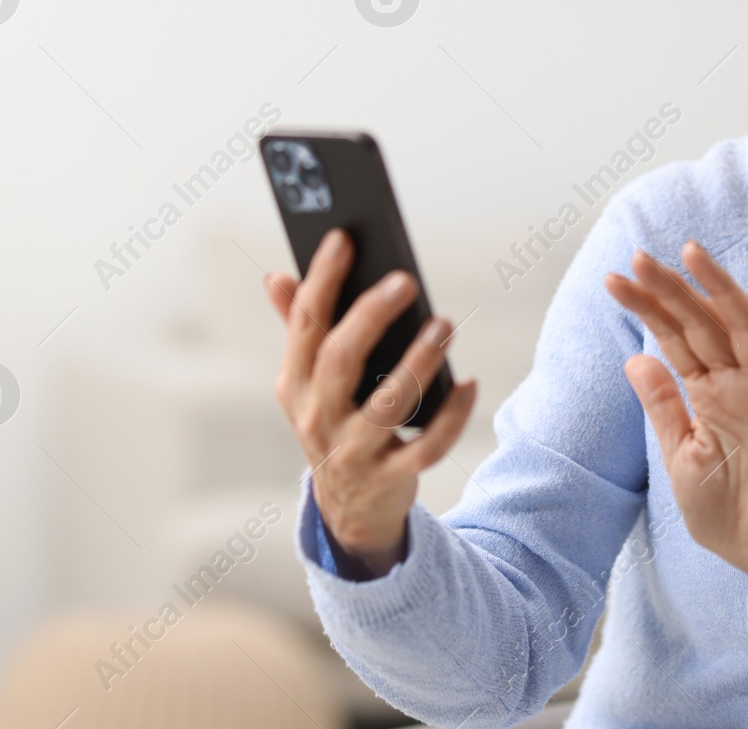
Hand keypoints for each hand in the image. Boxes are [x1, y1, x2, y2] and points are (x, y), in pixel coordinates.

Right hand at [267, 228, 477, 578]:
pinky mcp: (393, 477)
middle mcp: (318, 417)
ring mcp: (354, 451)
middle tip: (405, 280)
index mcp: (297, 384)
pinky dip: (451, 416)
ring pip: (387, 405)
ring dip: (417, 362)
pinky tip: (469, 383)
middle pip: (340, 359)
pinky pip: (427, 446)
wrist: (349, 509)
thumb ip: (298, 329)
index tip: (343, 237)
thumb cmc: (334, 424)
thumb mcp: (308, 384)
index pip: (305, 324)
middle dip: (369, 316)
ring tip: (445, 325)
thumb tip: (277, 277)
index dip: (323, 279)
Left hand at [606, 241, 747, 597]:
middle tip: (638, 257)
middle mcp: (738, 384)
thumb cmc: (723, 510)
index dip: (648, 306)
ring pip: (745, 328)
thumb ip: (663, 405)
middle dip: (671, 290)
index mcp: (709, 392)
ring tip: (689, 253)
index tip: (614, 279)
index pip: (675, 337)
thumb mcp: (679, 454)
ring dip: (720, 290)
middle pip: (703, 324)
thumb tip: (635, 357)